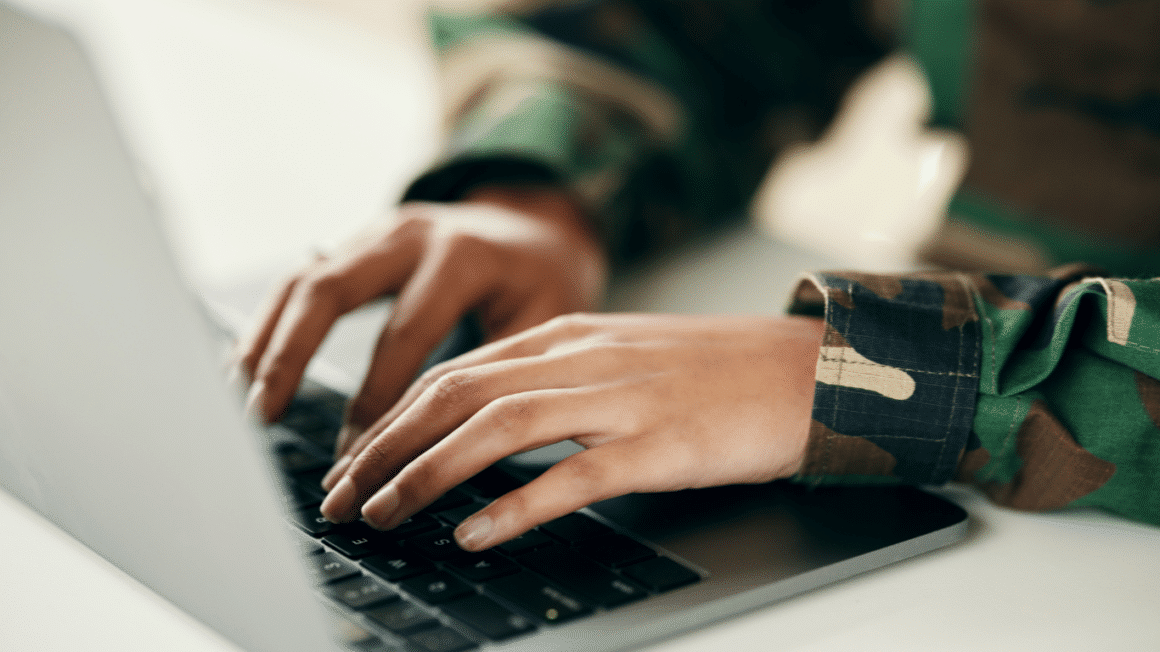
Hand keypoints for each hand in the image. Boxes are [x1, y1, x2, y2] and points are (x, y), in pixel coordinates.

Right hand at [234, 186, 606, 455]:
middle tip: (262, 416)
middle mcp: (411, 235)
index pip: (403, 335)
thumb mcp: (547, 322)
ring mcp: (378, 232)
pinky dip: (271, 323)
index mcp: (463, 256)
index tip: (355, 457)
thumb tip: (451, 450)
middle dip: (289, 356)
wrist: (537, 221)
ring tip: (241, 399)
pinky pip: (301, 279)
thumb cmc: (544, 281)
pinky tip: (249, 366)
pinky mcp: (358, 242)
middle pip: (329, 290)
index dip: (374, 401)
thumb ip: (500, 373)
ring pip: (302, 279)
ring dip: (266, 339)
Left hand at [319, 313, 823, 550]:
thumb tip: (481, 421)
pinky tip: (475, 533)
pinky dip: (515, 506)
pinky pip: (574, 475)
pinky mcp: (660, 443)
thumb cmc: (713, 370)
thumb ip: (552, 379)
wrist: (807, 368)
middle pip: (455, 394)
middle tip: (341, 498)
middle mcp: (581, 358)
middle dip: (384, 448)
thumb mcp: (618, 356)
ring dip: (427, 473)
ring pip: (498, 427)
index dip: (389, 419)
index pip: (452, 372)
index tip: (351, 462)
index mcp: (566, 335)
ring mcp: (621, 398)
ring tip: (384, 514)